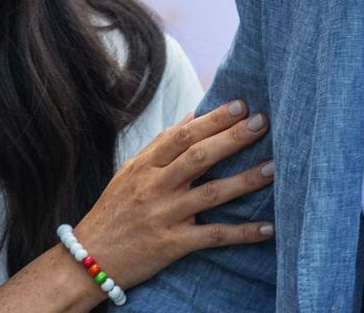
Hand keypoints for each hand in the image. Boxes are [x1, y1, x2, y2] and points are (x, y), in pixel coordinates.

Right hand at [70, 101, 273, 289]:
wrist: (89, 258)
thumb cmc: (113, 211)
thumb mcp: (129, 172)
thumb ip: (160, 145)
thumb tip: (191, 117)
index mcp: (145, 167)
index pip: (182, 135)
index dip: (213, 119)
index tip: (240, 105)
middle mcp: (155, 188)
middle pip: (199, 157)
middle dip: (233, 138)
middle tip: (262, 122)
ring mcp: (164, 216)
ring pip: (210, 193)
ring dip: (245, 180)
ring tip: (274, 167)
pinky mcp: (172, 245)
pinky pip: (212, 236)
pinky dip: (241, 232)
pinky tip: (267, 227)